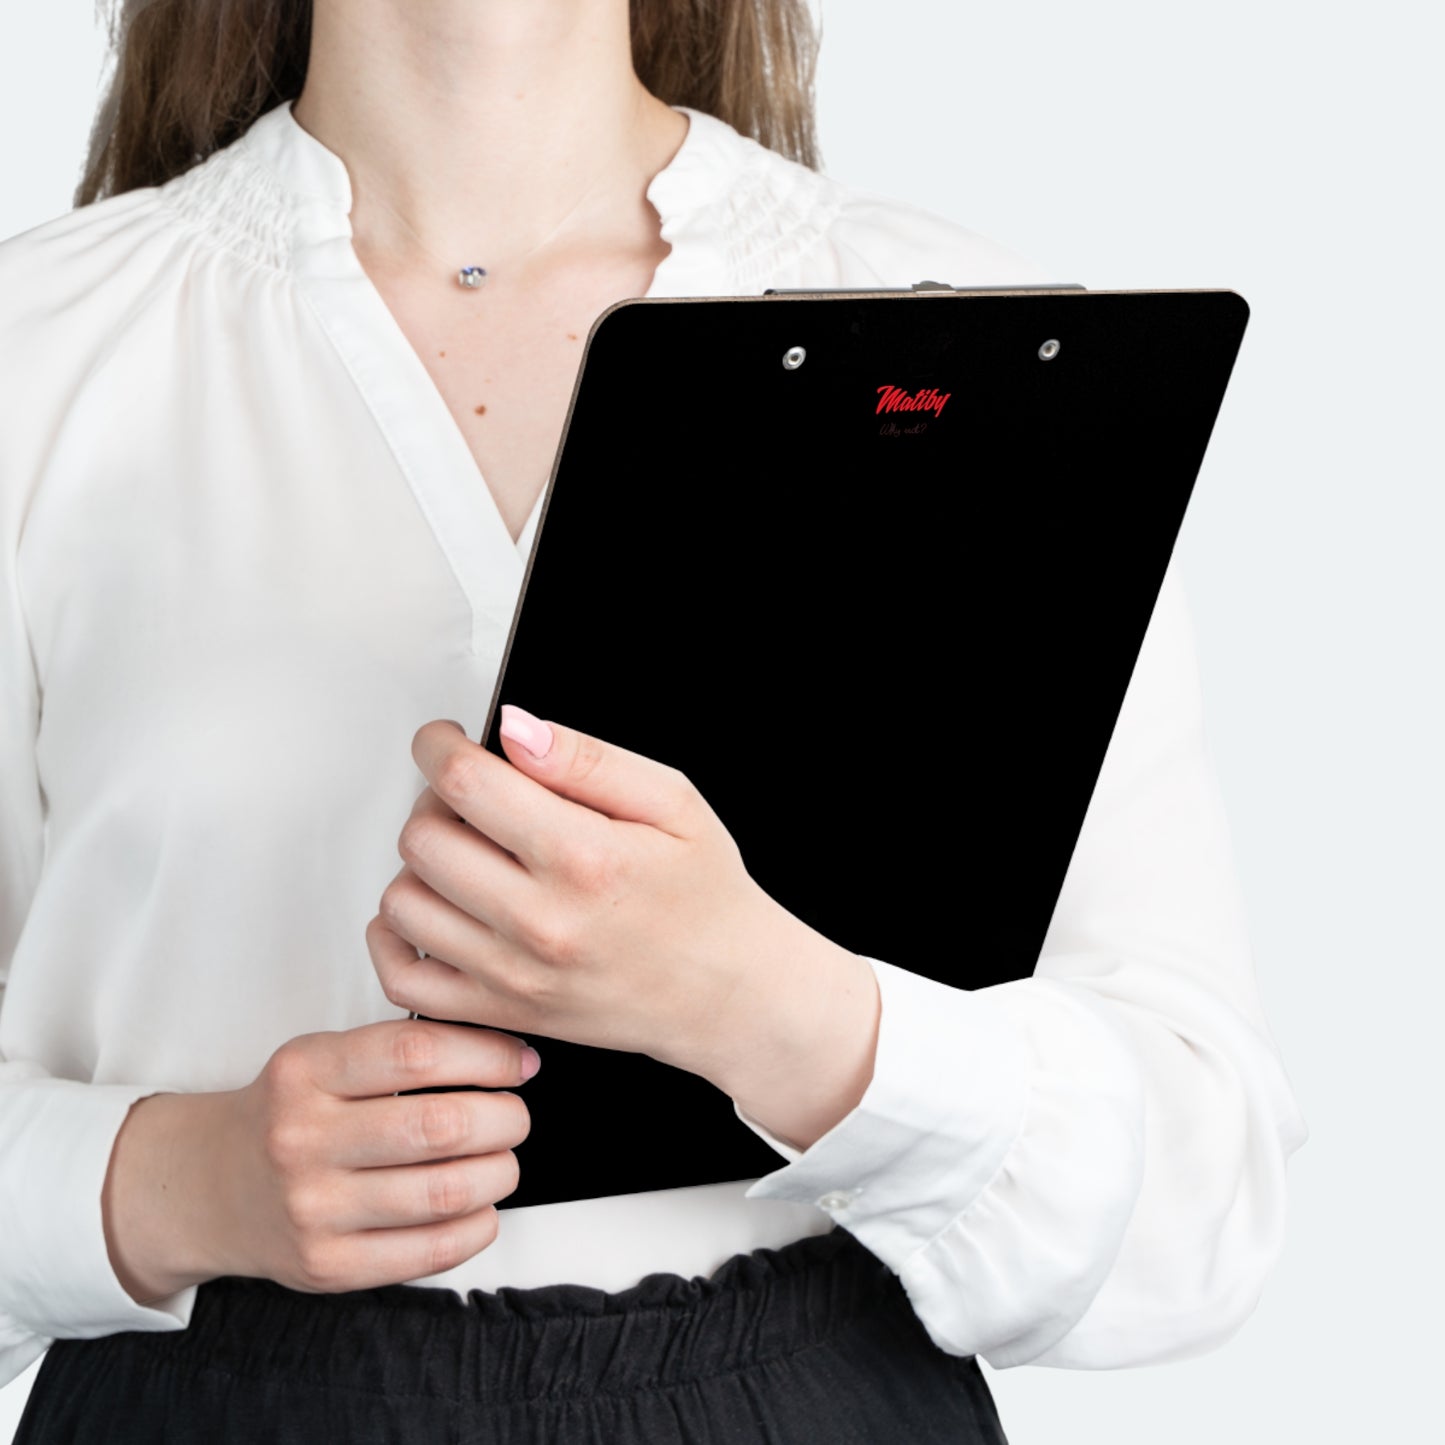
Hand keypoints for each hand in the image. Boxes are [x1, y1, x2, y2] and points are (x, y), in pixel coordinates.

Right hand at [102, 1018, 536, 1302]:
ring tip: (502, 1160)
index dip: (486, 1055)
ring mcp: (311, 1208)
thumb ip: (399, 1051)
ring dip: (498, 1174)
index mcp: (305, 1072)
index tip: (518, 1061)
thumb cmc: (286, 1114)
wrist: (206, 1185)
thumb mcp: (321, 1059)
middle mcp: (302, 1139)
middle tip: (515, 1116)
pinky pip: (427, 1251)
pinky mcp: (325, 1266)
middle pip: (439, 1127)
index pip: (417, 1053)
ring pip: (443, 1192)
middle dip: (504, 1119)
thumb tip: (509, 1056)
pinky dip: (475, 1227)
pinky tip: (479, 1207)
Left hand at [367, 708, 857, 1084]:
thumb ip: (586, 759)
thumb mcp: (671, 801)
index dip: (438, 746)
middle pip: (423, 836)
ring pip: (404, 900)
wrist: (727, 991)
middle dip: (435, 800)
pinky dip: (398, 936)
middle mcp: (540, 921)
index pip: (465, 782)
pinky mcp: (499, 1011)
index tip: (444, 740)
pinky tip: (435, 907)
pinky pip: (403, 975)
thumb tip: (515, 729)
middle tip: (472, 797)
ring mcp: (513, 974)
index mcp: (583, 857)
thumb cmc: (704, 897)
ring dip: (422, 864)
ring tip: (467, 853)